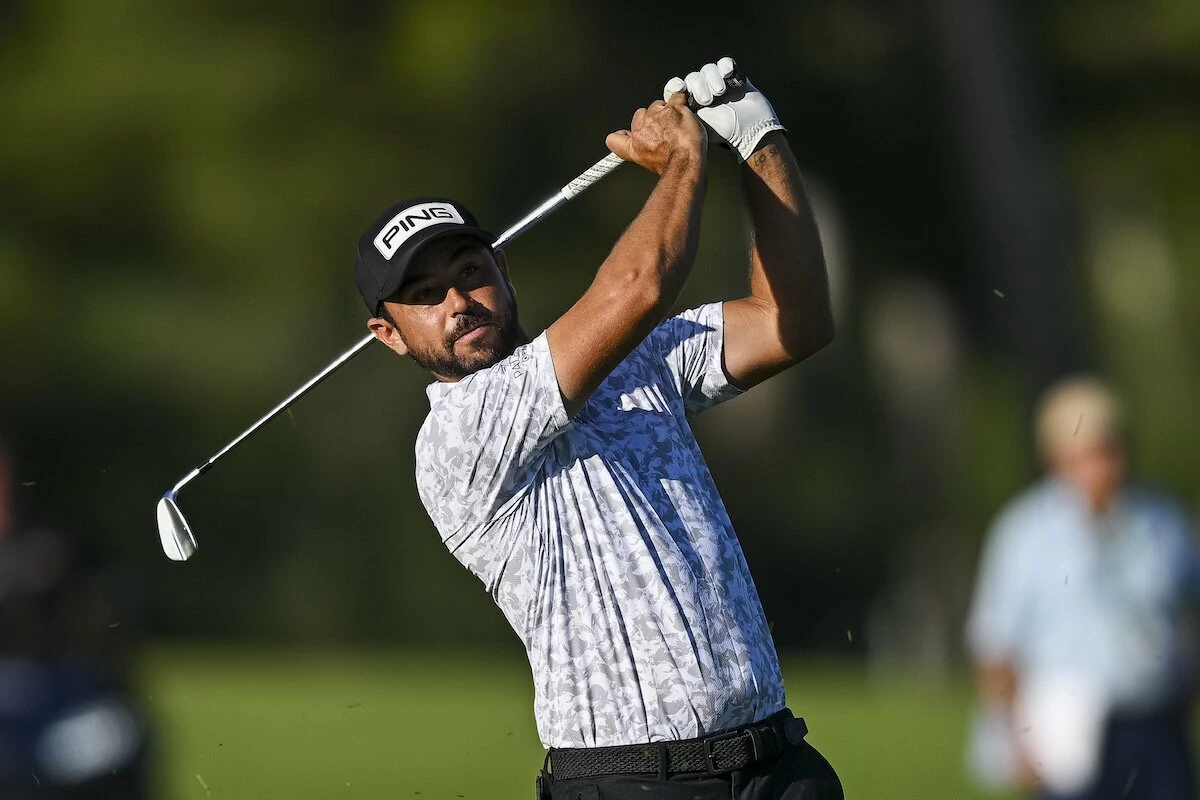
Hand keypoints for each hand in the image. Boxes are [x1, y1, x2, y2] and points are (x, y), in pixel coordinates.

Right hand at [605, 93, 706, 174]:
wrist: (685, 162)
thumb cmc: (673, 167)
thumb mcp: (650, 166)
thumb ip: (643, 153)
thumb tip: (648, 149)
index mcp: (634, 147)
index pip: (614, 139)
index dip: (621, 135)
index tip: (627, 135)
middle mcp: (641, 131)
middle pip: (640, 115)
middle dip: (652, 119)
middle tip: (665, 129)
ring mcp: (656, 117)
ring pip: (658, 105)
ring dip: (667, 111)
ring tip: (678, 123)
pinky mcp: (672, 109)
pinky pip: (676, 97)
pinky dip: (681, 100)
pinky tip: (684, 106)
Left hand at [663, 57, 784, 162]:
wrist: (750, 133)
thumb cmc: (723, 135)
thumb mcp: (693, 130)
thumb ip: (673, 123)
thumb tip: (653, 119)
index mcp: (690, 105)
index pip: (675, 88)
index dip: (675, 86)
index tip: (679, 89)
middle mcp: (703, 93)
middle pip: (692, 78)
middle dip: (698, 87)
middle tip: (707, 101)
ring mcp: (719, 84)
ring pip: (708, 70)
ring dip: (712, 79)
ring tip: (720, 92)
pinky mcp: (735, 78)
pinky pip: (725, 63)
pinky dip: (726, 66)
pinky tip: (729, 75)